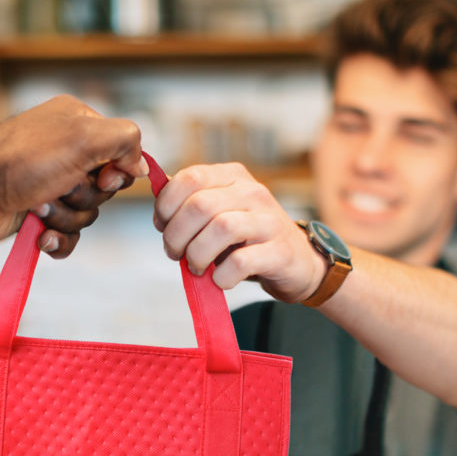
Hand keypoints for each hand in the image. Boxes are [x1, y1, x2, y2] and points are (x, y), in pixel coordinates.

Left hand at [0, 95, 147, 258]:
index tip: (103, 176)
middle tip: (60, 187)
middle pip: (105, 187)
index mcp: (78, 124)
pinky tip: (39, 233)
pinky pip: (68, 235)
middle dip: (85, 196)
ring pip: (86, 213)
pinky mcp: (37, 214)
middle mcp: (65, 151)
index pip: (121, 151)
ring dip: (66, 216)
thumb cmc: (24, 160)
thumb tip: (139, 165)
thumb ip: (125, 140)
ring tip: (38, 206)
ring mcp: (50, 184)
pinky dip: (57, 239)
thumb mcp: (84, 136)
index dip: (117, 171)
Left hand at [154, 163, 331, 303]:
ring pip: (221, 228)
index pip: (189, 178)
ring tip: (196, 267)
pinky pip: (240, 262)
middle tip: (175, 254)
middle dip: (176, 236)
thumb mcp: (219, 212)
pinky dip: (221, 276)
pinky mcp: (279, 251)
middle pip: (199, 205)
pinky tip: (220, 279)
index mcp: (232, 177)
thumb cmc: (248, 239)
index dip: (166, 206)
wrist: (297, 261)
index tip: (163, 227)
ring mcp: (268, 220)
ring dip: (197, 255)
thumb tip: (159, 203)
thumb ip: (189, 205)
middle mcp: (252, 192)